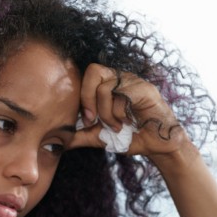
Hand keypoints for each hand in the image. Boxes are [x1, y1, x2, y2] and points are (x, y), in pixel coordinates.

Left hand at [68, 64, 188, 157]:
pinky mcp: (144, 89)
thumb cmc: (131, 137)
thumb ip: (80, 135)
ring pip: (105, 87)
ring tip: (116, 126)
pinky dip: (119, 113)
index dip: (81, 97)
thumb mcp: (99, 137)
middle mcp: (120, 78)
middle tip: (92, 119)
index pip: (86, 75)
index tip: (86, 120)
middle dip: (87, 99)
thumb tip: (59, 140)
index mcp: (108, 85)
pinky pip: (121, 95)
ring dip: (105, 113)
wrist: (157, 146)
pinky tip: (127, 123)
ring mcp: (132, 81)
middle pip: (92, 70)